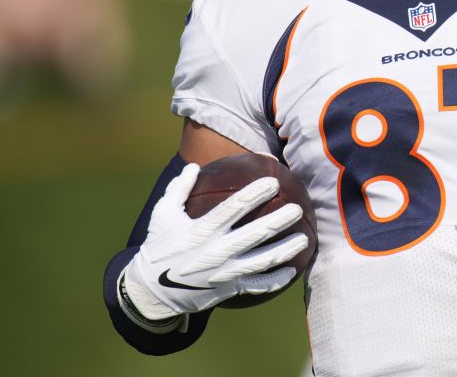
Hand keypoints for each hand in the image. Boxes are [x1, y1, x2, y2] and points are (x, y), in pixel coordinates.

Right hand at [120, 163, 309, 321]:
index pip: (234, 208)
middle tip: (298, 208)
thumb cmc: (159, 247)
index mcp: (202, 230)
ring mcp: (224, 273)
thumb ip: (179, 188)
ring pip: (262, 261)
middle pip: (256, 234)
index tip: (273, 182)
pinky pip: (256, 285)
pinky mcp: (228, 289)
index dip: (255, 194)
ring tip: (305, 238)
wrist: (151, 291)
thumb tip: (195, 165)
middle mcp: (216, 251)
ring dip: (286, 250)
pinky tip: (292, 271)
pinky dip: (275, 279)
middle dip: (279, 220)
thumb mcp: (162, 215)